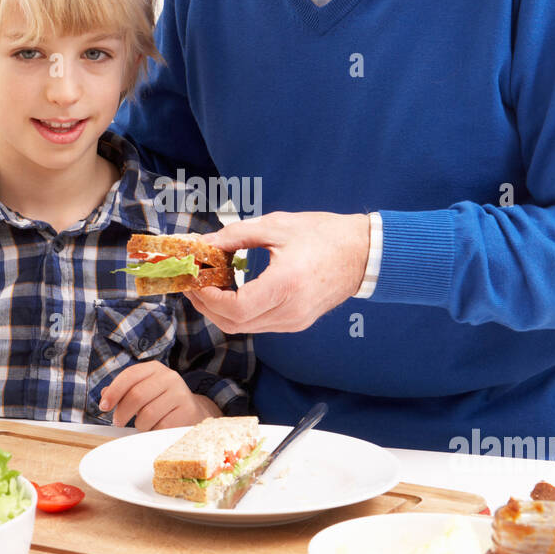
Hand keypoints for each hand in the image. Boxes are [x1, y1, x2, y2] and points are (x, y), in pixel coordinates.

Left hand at [98, 361, 220, 430]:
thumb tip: (104, 395)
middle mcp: (169, 377)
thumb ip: (124, 391)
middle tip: (118, 422)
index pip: (130, 376)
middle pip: (136, 395)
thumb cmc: (161, 401)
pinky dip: (154, 431)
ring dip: (139, 425)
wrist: (194, 411)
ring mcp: (180, 393)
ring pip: (147, 414)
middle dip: (122, 412)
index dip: (113, 392)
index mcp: (154, 368)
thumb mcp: (144, 390)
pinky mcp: (187, 411)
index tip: (104, 407)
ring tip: (143, 425)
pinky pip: (161, 426)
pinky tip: (157, 428)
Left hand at [185, 211, 370, 332]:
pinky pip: (258, 324)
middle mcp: (289, 311)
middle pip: (234, 324)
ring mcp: (294, 321)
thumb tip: (205, 243)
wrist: (362, 254)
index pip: (235, 309)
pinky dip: (239, 312)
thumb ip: (236, 235)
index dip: (208, 299)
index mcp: (285, 285)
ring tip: (208, 286)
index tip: (195, 280)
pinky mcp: (296, 323)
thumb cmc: (323, 235)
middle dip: (207, 306)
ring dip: (221, 311)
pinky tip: (231, 291)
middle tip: (192, 284)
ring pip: (244, 328)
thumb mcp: (277, 226)